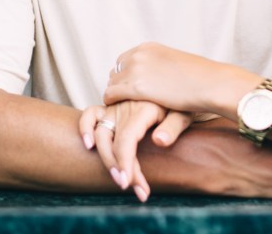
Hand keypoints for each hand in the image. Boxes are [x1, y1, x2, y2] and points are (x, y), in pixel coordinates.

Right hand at [77, 101, 193, 200]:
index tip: (128, 182)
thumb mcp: (186, 113)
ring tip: (117, 176)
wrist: (184, 85)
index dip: (124, 161)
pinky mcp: (111, 107)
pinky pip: (91, 114)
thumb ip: (173, 127)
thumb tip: (159, 141)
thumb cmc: (186, 102)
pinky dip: (85, 127)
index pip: (126, 139)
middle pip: (112, 141)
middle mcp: (126, 106)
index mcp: (144, 108)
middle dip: (118, 167)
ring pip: (100, 133)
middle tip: (129, 186)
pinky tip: (88, 145)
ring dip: (105, 157)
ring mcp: (117, 106)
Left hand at [104, 42, 254, 114]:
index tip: (132, 90)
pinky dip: (112, 103)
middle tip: (127, 102)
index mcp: (149, 47)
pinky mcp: (136, 86)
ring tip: (125, 110)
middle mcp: (140, 54)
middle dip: (120, 85)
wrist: (212, 84)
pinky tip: (121, 113)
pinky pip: (111, 94)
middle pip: (116, 70)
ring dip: (116, 95)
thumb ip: (161, 69)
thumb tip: (157, 78)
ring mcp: (136, 69)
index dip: (127, 76)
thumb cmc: (201, 80)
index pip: (125, 60)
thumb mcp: (176, 66)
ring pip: (112, 83)